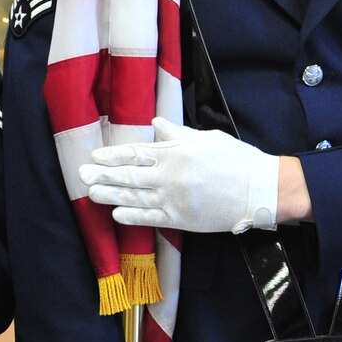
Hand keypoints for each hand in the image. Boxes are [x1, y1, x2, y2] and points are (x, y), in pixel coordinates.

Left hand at [79, 117, 279, 234]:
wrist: (259, 189)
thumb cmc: (236, 160)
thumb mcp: (207, 139)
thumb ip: (177, 134)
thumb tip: (156, 122)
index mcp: (176, 153)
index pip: (136, 153)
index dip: (113, 156)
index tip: (94, 157)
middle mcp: (170, 175)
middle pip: (129, 176)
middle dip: (103, 175)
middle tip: (81, 175)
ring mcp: (174, 199)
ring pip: (135, 197)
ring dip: (110, 196)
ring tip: (91, 193)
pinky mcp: (182, 219)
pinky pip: (151, 218)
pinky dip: (132, 216)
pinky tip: (116, 214)